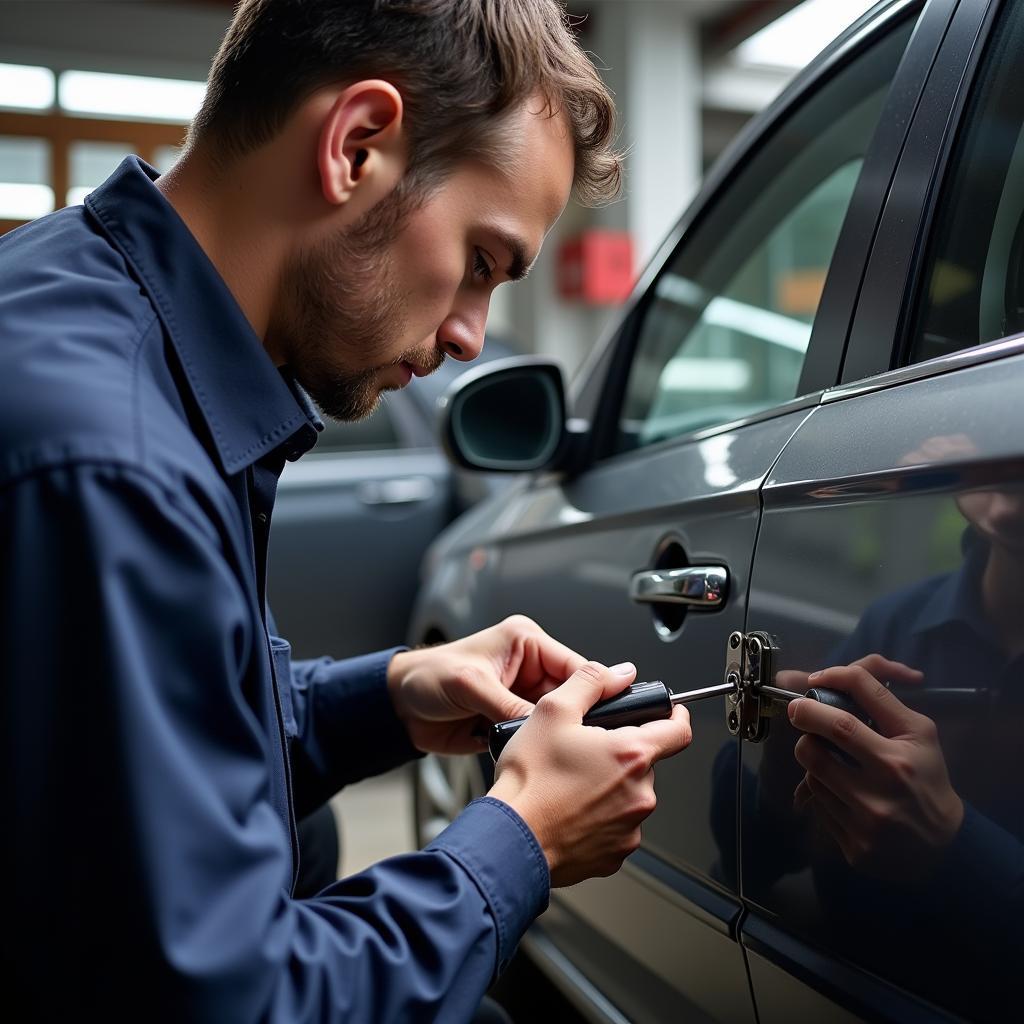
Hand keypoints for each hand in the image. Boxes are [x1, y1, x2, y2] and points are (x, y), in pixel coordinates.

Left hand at [386, 615, 585, 754]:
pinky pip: (537, 736)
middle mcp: (528, 669)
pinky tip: (543, 757)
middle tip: (591, 739)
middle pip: (570, 695)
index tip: (619, 705)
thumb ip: (509, 704)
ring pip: (557, 719)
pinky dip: (539, 747)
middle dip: (577, 715)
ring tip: (566, 750)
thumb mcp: (470, 684)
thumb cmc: (426, 678)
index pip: (573, 664)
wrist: (397, 708)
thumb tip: (543, 723)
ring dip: (557, 734)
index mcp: (525, 642)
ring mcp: (520, 697)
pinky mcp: (510, 721)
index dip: (595, 686)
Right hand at [488, 660, 691, 886]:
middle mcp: (639, 795)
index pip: (679, 732)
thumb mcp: (553, 711)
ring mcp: (629, 830)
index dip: (676, 717)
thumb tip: (618, 673)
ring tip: (569, 785)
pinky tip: (569, 811)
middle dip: (620, 755)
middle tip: (583, 753)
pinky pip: (615, 828)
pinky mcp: (614, 856)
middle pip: (643, 764)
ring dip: (608, 787)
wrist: (510, 840)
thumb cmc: (529, 782)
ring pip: (628, 797)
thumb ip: (591, 682)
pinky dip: (597, 818)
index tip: (671, 714)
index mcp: (630, 755)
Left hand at [789, 660, 962, 878]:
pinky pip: (819, 807)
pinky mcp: (853, 848)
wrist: (943, 843)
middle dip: (803, 728)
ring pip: (812, 777)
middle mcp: (879, 793)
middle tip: (803, 716)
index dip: (815, 704)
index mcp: (896, 761)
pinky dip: (824, 792)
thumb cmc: (927, 776)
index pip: (842, 723)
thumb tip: (832, 677)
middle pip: (813, 751)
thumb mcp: (919, 732)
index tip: (810, 688)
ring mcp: (864, 824)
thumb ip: (880, 700)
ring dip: (815, 761)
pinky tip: (843, 792)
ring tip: (833, 758)